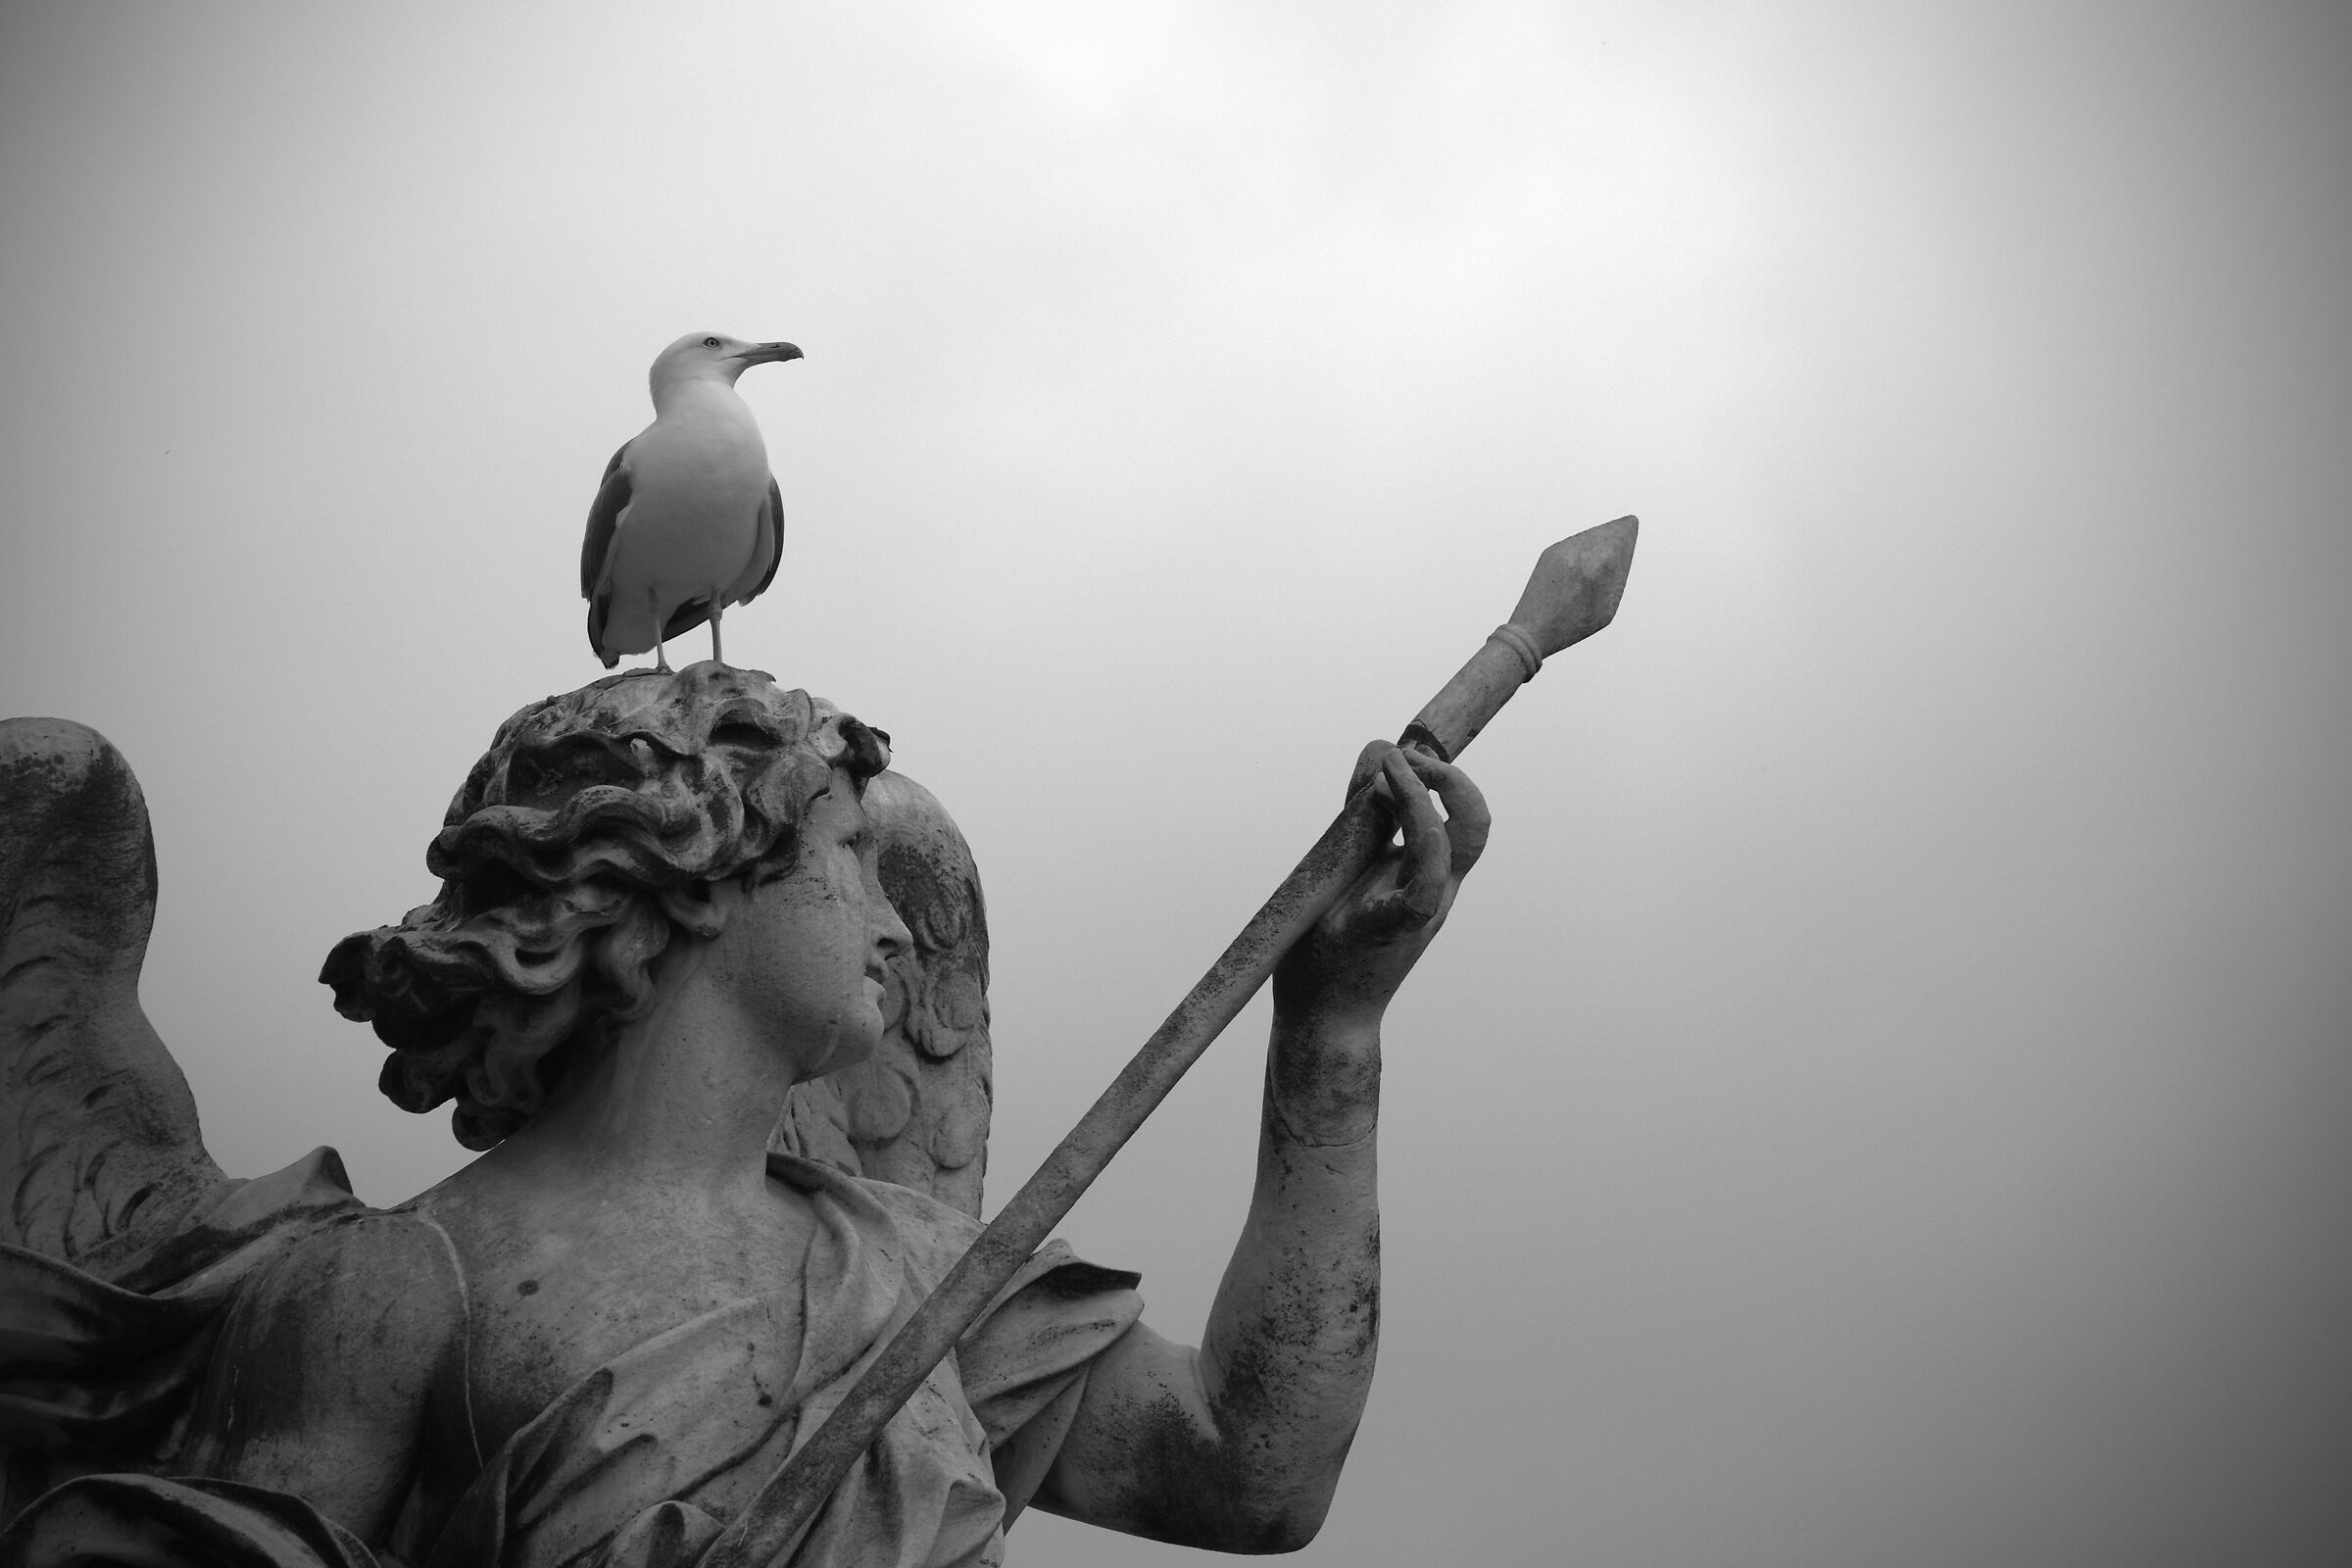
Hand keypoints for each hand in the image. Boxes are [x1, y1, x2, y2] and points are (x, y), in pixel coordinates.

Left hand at [1271, 742, 1489, 1033]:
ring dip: (1424, 796)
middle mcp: (1434, 891)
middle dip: (1452, 778)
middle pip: (1476, 827)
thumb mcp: (1345, 864)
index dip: (1448, 777)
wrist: (1322, 1018)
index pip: (1464, 820)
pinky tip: (1385, 802)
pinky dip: (1414, 831)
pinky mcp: (1396, 927)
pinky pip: (1423, 881)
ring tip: (1391, 769)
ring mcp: (1421, 911)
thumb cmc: (1329, 947)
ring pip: (1453, 846)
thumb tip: (1378, 751)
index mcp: (1427, 878)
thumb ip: (1361, 816)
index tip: (1404, 751)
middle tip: (1406, 756)